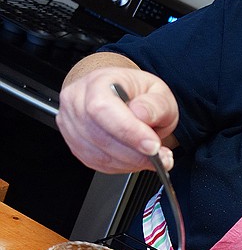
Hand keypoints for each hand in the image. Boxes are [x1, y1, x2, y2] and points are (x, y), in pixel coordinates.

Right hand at [56, 54, 178, 173]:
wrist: (123, 97)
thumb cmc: (138, 94)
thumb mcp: (159, 92)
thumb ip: (156, 104)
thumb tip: (142, 115)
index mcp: (97, 82)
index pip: (102, 108)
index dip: (129, 131)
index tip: (152, 145)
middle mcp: (77, 102)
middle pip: (100, 136)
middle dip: (135, 153)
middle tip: (160, 156)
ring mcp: (72, 125)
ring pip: (99, 155)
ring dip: (131, 162)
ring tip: (154, 158)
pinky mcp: (75, 145)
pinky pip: (98, 164)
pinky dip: (122, 166)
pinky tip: (137, 160)